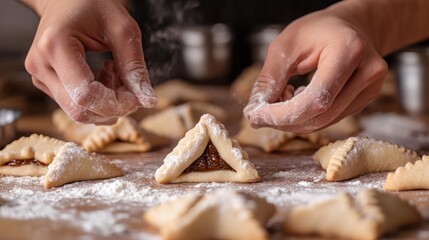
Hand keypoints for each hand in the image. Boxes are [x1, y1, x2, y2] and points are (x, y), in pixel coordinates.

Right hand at [24, 0, 156, 123]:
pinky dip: (97, 100)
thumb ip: (135, 67)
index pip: (86, 95)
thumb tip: (148, 101)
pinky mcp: (45, 83)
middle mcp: (41, 65)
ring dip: (106, 104)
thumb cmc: (93, 6)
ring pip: (79, 112)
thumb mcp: (123, 30)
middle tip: (129, 84)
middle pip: (80, 110)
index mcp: (56, 46)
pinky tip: (102, 76)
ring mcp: (40, 76)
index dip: (116, 104)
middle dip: (113, 107)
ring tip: (113, 72)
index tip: (136, 96)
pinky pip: (75, 106)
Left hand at [244, 8, 386, 132]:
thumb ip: (270, 79)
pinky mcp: (366, 99)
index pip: (316, 99)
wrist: (349, 26)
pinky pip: (330, 119)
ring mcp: (371, 88)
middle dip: (284, 120)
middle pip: (320, 115)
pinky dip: (307, 116)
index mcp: (349, 50)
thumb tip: (255, 112)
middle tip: (261, 112)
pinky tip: (299, 98)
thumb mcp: (286, 45)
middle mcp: (367, 72)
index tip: (256, 116)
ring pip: (324, 122)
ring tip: (283, 95)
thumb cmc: (316, 30)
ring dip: (294, 119)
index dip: (283, 114)